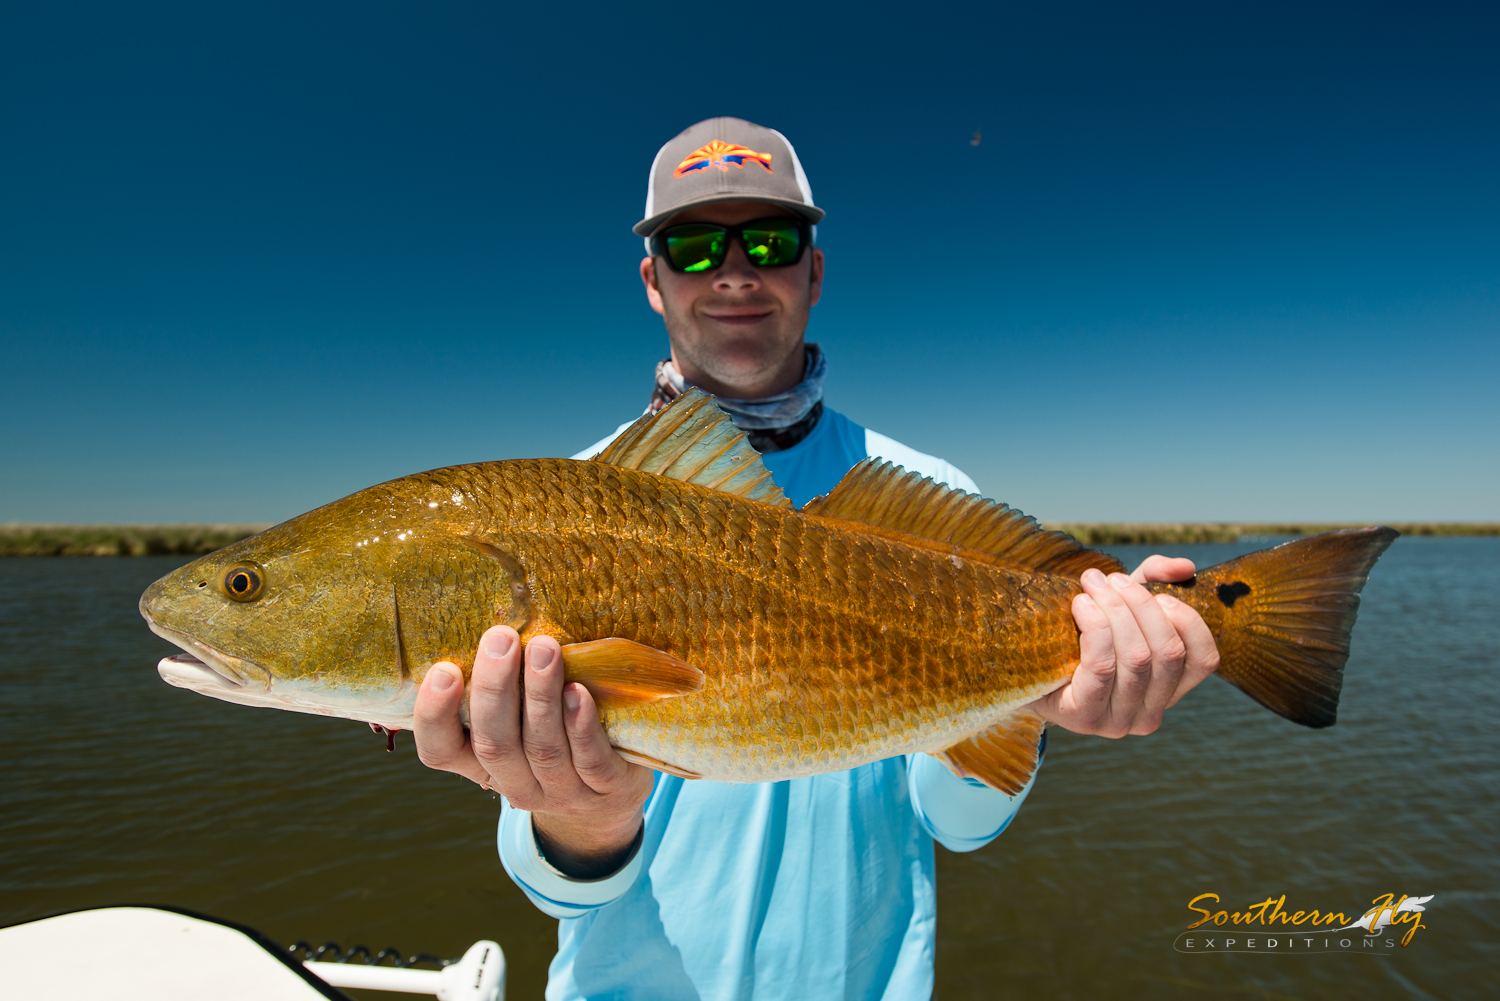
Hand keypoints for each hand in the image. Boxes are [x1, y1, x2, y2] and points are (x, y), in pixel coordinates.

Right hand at [413, 625, 653, 876]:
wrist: (612, 795)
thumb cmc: (557, 736)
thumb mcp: (520, 720)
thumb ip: (502, 687)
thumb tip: (491, 617)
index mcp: (482, 765)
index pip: (439, 751)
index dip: (434, 715)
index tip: (444, 669)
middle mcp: (516, 785)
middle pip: (494, 743)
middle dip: (495, 688)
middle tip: (501, 638)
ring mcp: (561, 793)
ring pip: (543, 748)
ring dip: (540, 695)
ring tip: (544, 648)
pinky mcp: (605, 791)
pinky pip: (590, 760)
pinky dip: (581, 725)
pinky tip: (578, 691)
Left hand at [1029, 556, 1220, 737]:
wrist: (1022, 670)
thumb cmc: (1077, 636)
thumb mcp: (1120, 606)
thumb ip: (1154, 580)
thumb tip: (1185, 567)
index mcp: (1168, 691)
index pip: (1205, 659)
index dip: (1188, 620)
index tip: (1159, 593)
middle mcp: (1150, 714)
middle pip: (1168, 651)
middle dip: (1141, 604)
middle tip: (1110, 579)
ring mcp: (1118, 722)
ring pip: (1137, 657)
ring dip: (1115, 609)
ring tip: (1092, 585)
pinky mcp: (1084, 717)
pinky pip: (1102, 665)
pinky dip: (1096, 625)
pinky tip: (1080, 605)